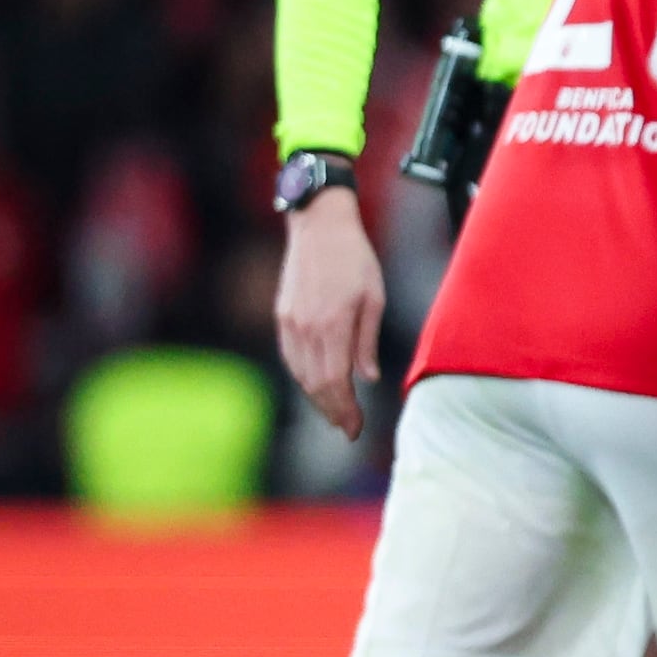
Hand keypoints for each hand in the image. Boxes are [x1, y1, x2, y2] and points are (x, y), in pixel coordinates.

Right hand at [275, 189, 385, 442]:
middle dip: (332, 411)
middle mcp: (306, 328)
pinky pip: (290, 357)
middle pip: (315, 384)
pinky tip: (317, 385)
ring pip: (299, 374)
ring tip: (336, 412)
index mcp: (332, 324)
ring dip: (317, 398)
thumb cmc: (355, 259)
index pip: (335, 382)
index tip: (356, 429)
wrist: (318, 226)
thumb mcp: (374, 298)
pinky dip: (303, 377)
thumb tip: (367, 380)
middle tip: (349, 429)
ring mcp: (289, 322)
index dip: (345, 410)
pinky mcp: (282, 316)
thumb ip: (366, 342)